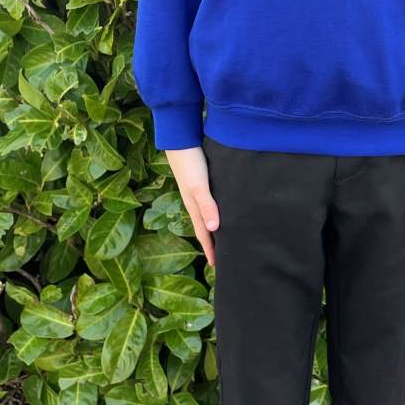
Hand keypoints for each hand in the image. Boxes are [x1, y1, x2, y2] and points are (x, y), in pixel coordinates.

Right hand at [165, 144, 219, 267]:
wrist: (180, 138)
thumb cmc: (190, 162)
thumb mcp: (198, 185)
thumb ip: (207, 204)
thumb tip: (215, 228)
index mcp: (194, 205)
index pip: (204, 233)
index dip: (210, 250)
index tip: (217, 266)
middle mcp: (195, 201)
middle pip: (205, 226)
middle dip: (212, 242)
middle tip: (223, 256)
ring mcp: (197, 191)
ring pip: (208, 215)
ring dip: (214, 228)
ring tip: (224, 237)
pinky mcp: (202, 181)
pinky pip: (210, 202)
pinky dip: (216, 211)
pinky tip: (223, 210)